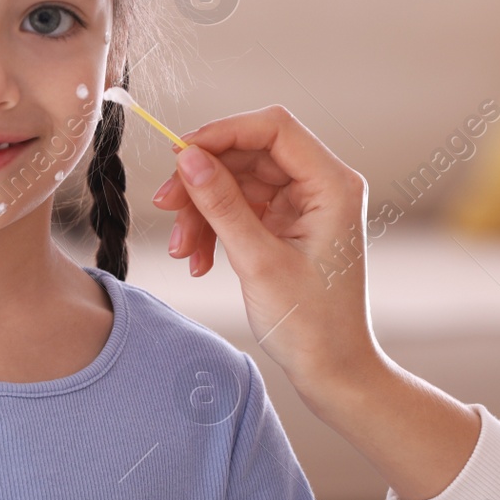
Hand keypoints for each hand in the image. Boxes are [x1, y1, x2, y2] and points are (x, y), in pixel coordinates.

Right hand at [152, 105, 479, 499]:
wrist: (333, 371)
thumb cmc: (311, 324)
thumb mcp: (258, 261)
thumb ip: (221, 204)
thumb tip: (188, 157)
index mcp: (332, 185)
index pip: (273, 128)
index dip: (222, 133)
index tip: (180, 155)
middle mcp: (321, 186)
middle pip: (248, 154)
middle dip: (203, 180)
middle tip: (166, 207)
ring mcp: (303, 204)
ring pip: (236, 182)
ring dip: (202, 211)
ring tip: (184, 252)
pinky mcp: (286, 224)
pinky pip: (239, 208)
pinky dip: (213, 229)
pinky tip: (198, 260)